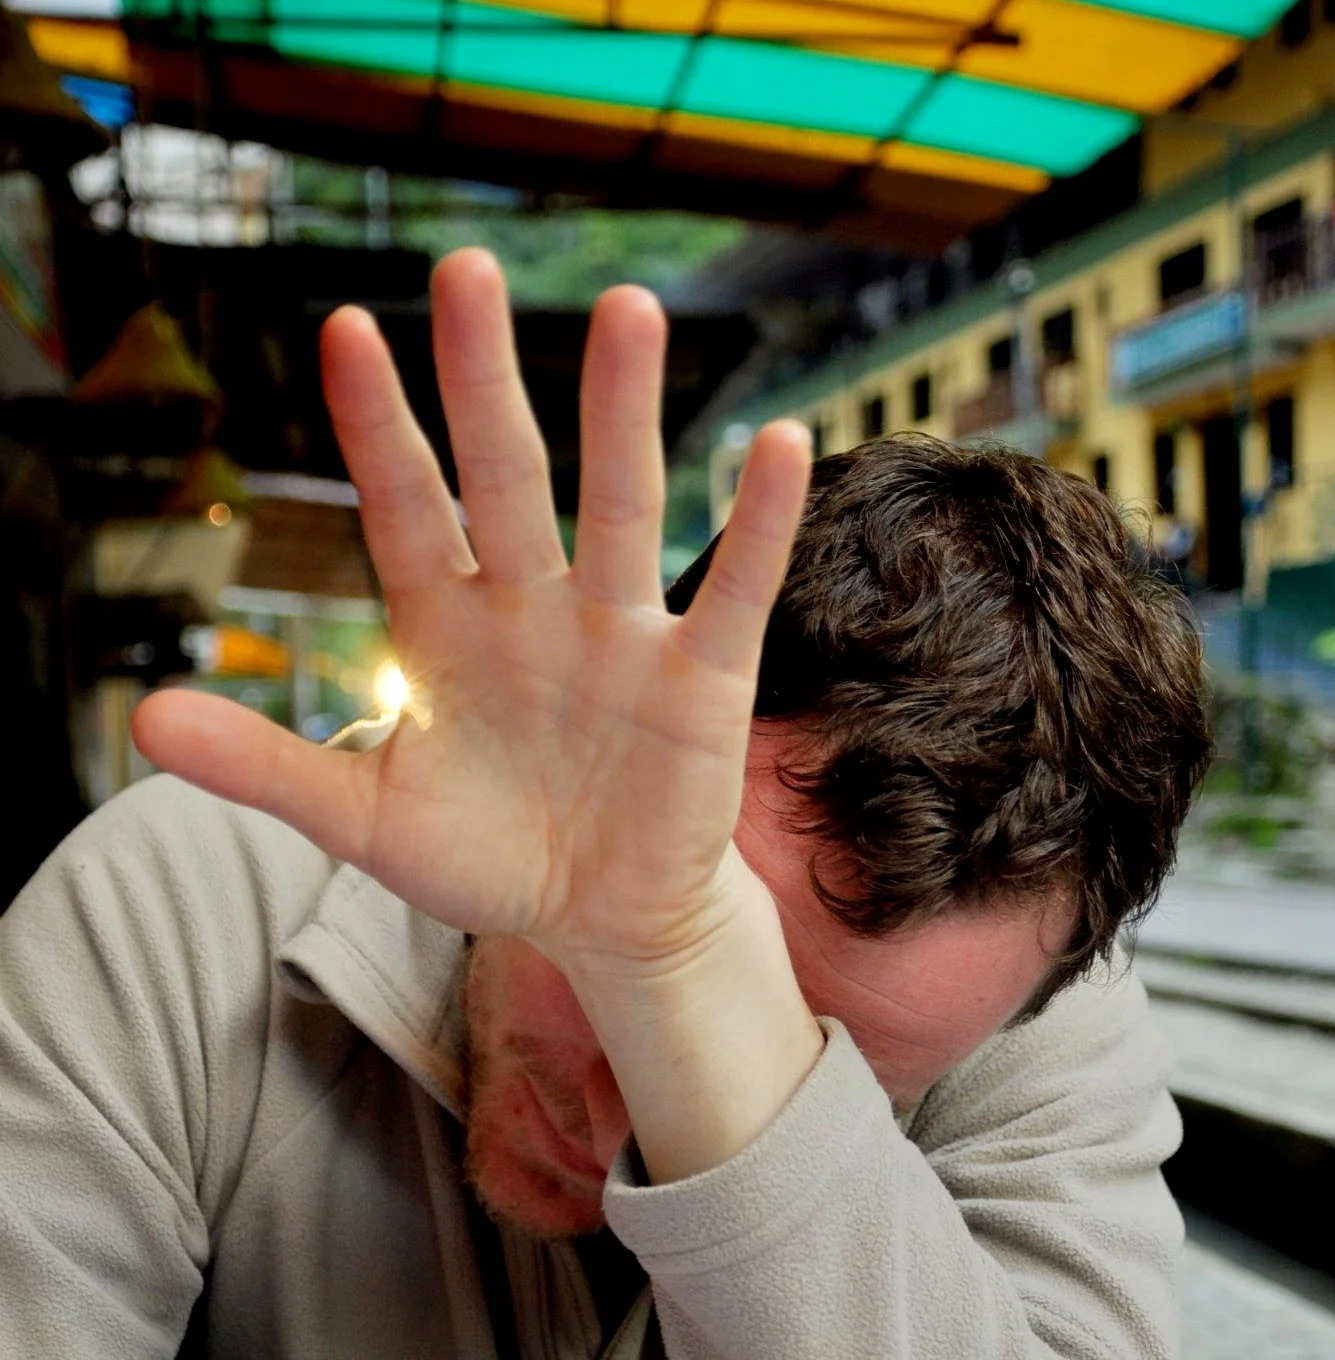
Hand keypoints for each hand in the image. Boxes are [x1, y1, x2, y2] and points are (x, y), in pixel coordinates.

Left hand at [133, 249, 811, 971]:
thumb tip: (142, 720)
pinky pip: (733, 589)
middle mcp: (532, 606)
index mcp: (445, 627)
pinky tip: (774, 443)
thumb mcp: (365, 818)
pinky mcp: (701, 677)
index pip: (405, 508)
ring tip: (628, 311)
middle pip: (506, 476)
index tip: (344, 331)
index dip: (376, 428)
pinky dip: (755, 524)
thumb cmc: (482, 854)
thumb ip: (267, 766)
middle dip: (484, 380)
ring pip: (622, 505)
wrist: (596, 914)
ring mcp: (620, 633)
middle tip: (468, 269)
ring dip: (623, 413)